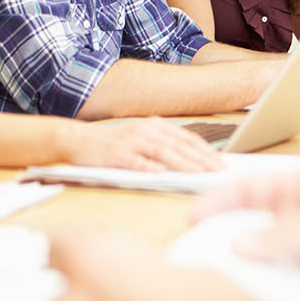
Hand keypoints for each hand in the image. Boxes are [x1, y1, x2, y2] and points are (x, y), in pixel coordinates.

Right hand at [72, 118, 223, 171]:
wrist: (78, 140)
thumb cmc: (113, 144)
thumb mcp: (142, 139)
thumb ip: (164, 147)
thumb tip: (192, 160)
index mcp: (155, 126)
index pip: (187, 139)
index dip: (206, 151)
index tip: (221, 163)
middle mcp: (146, 131)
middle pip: (180, 145)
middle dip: (202, 159)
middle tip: (218, 171)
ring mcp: (131, 142)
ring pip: (162, 152)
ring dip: (183, 163)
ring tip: (199, 172)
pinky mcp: (116, 154)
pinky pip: (135, 161)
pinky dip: (149, 166)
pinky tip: (161, 173)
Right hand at [193, 173, 299, 300]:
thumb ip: (285, 232)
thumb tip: (240, 244)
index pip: (247, 190)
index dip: (218, 203)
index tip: (194, 222)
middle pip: (248, 229)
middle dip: (222, 242)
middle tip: (194, 262)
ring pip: (261, 264)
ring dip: (242, 276)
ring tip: (213, 290)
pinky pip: (280, 293)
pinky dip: (264, 300)